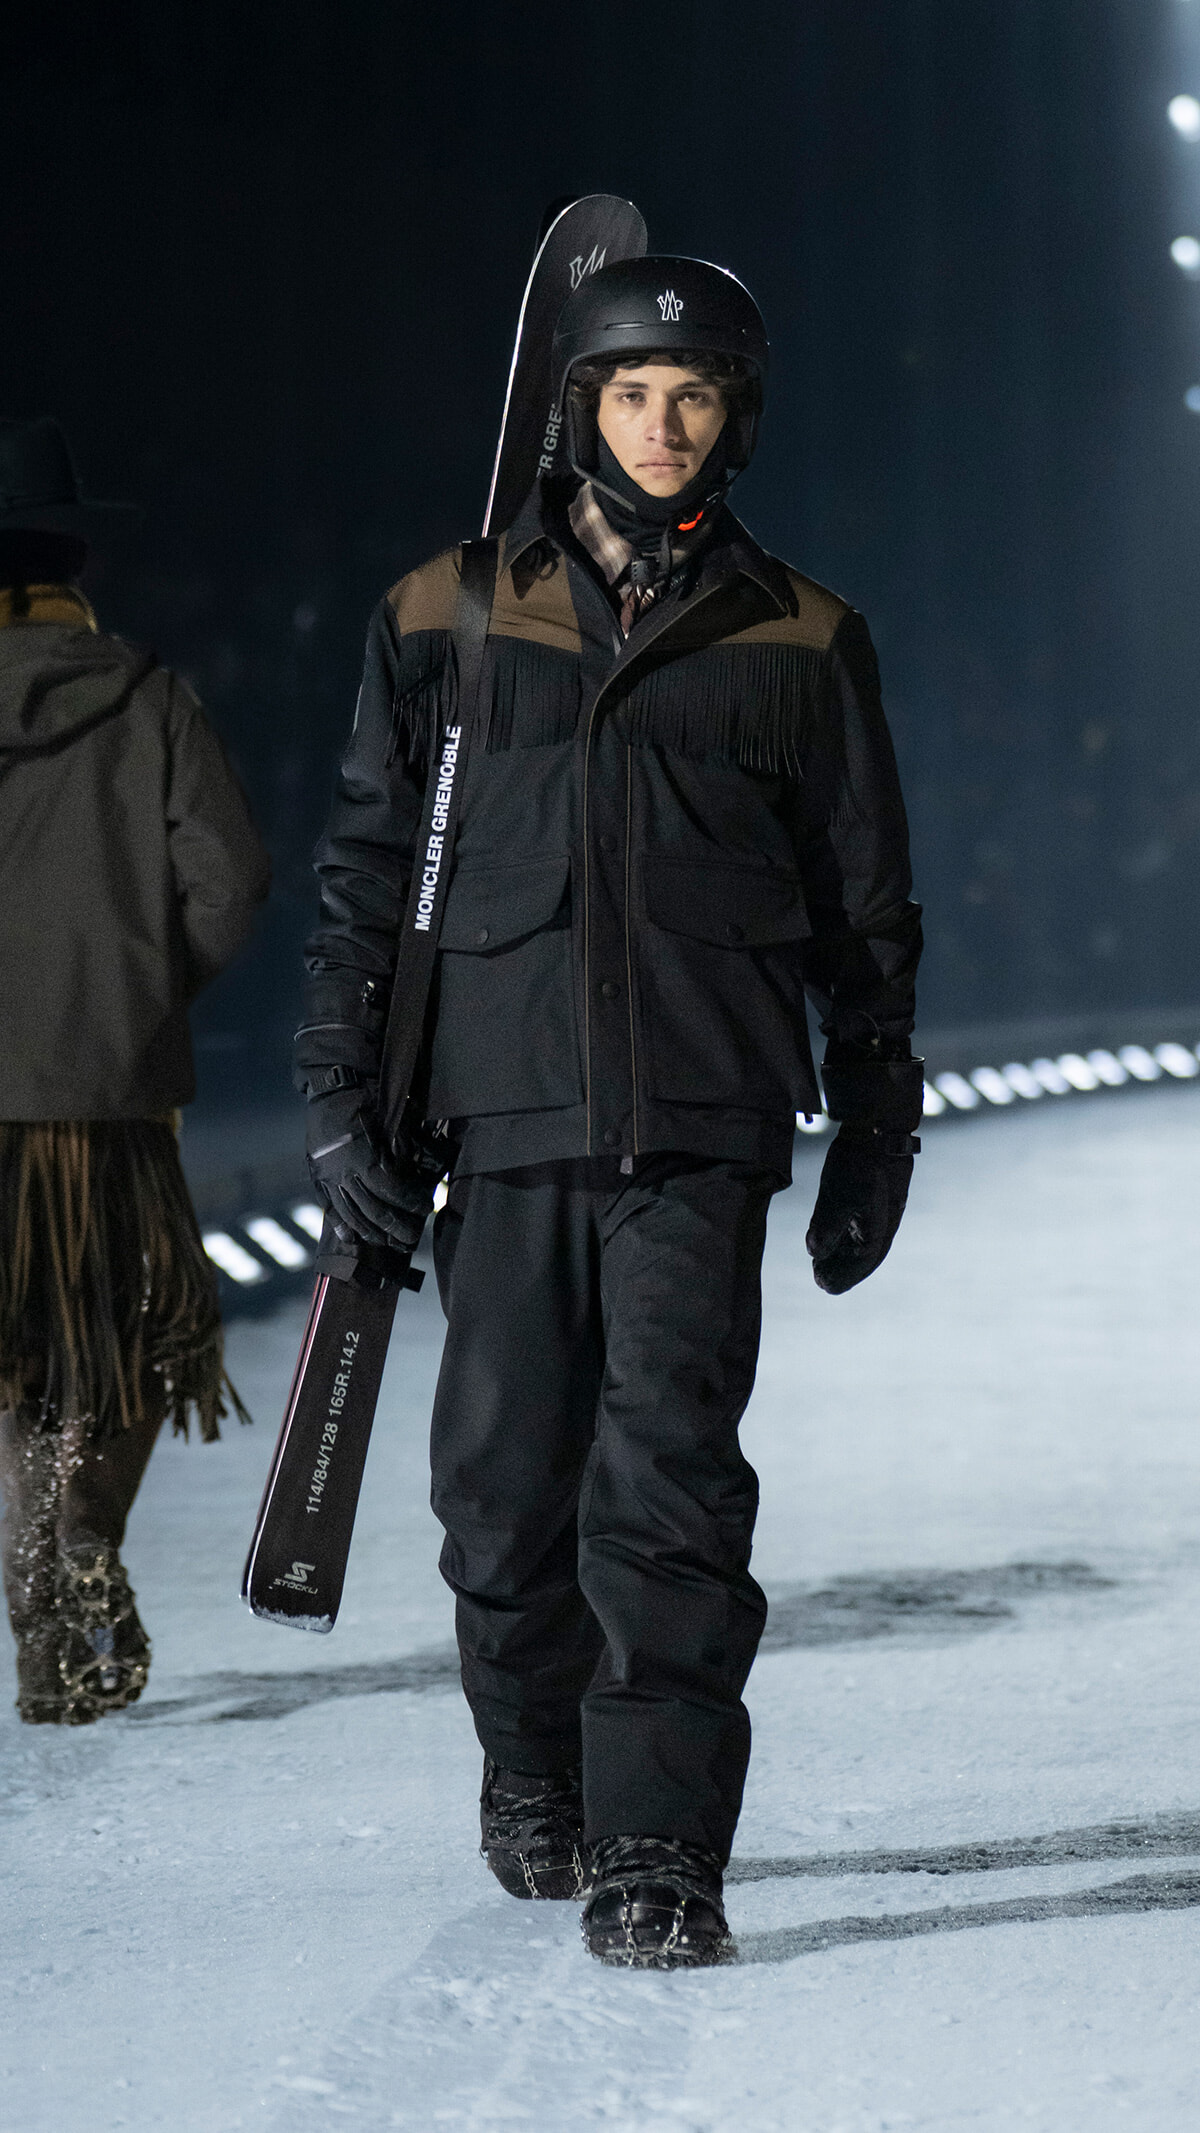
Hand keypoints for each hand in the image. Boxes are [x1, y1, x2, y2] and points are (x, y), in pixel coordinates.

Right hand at [306, 1086, 439, 1252]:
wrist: (332, 1087)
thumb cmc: (368, 1098)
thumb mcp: (393, 1120)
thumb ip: (402, 1150)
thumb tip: (417, 1172)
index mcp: (364, 1158)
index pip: (392, 1191)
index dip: (411, 1203)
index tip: (426, 1207)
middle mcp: (343, 1172)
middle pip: (373, 1210)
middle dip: (395, 1226)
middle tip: (411, 1237)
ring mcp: (327, 1176)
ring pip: (350, 1214)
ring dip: (371, 1231)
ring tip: (386, 1241)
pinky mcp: (317, 1175)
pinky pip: (328, 1205)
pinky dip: (339, 1223)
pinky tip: (350, 1237)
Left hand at [806, 1125, 914, 1293]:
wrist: (879, 1125)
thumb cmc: (860, 1163)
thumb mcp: (838, 1195)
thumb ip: (827, 1226)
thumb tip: (815, 1253)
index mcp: (878, 1230)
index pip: (861, 1264)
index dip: (842, 1277)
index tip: (823, 1286)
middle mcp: (883, 1223)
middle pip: (862, 1256)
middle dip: (842, 1269)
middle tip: (820, 1279)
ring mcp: (881, 1208)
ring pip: (862, 1240)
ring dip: (843, 1253)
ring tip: (823, 1261)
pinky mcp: (875, 1193)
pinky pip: (862, 1223)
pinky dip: (847, 1234)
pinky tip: (835, 1234)